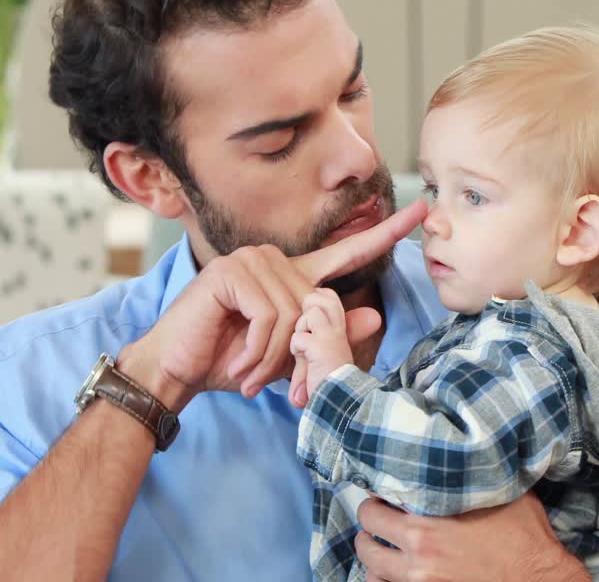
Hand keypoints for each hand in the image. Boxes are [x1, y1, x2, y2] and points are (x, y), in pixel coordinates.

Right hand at [119, 200, 427, 411]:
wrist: (176, 373)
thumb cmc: (231, 362)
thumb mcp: (290, 357)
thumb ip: (330, 336)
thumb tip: (376, 316)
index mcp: (296, 277)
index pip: (349, 252)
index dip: (386, 232)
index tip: (422, 211)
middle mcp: (277, 260)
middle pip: (321, 306)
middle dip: (303, 357)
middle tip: (282, 386)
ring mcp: (253, 260)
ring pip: (297, 315)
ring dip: (275, 358)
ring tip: (252, 374)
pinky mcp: (232, 271)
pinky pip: (271, 316)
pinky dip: (260, 350)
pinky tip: (240, 363)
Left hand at [355, 494, 586, 581]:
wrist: (540, 580)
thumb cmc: (527, 538)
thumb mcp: (503, 493)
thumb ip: (474, 475)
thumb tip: (467, 451)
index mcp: (430, 523)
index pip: (379, 505)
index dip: (379, 495)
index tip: (385, 492)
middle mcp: (419, 553)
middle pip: (367, 536)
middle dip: (370, 523)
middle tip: (376, 516)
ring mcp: (420, 581)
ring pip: (371, 569)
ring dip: (372, 555)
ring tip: (379, 546)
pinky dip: (384, 580)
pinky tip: (392, 571)